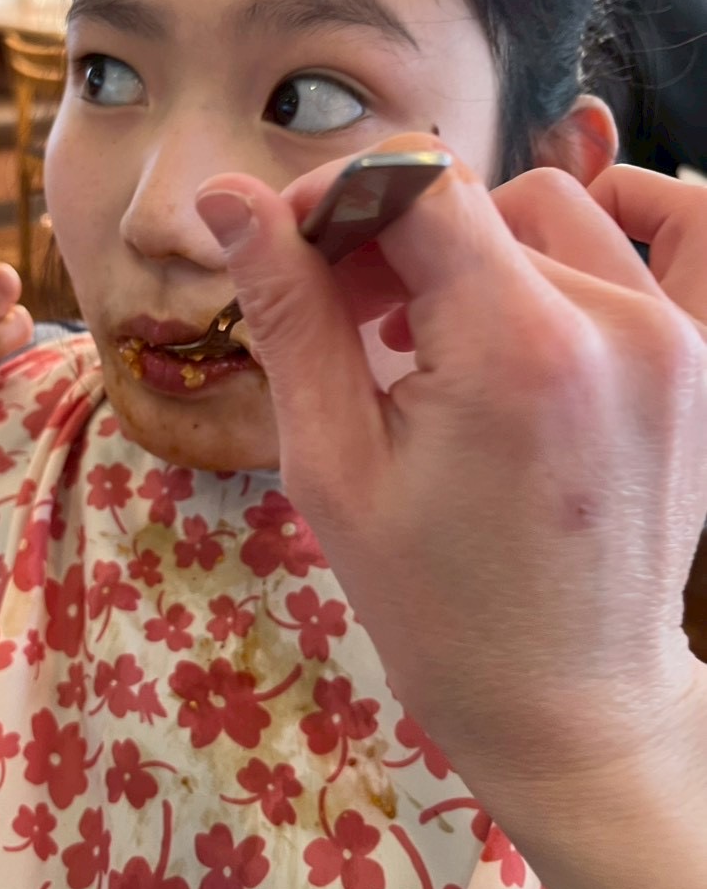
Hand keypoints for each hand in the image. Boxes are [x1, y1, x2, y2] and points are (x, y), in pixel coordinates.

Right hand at [196, 140, 706, 789]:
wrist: (570, 703)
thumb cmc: (435, 605)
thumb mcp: (334, 464)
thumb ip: (290, 313)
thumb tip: (228, 200)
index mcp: (519, 347)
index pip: (419, 185)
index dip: (338, 197)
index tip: (295, 254)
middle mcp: (618, 321)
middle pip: (481, 201)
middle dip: (396, 236)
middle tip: (350, 321)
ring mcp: (675, 339)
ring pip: (552, 218)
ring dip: (472, 253)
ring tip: (425, 339)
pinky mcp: (698, 361)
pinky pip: (629, 255)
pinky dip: (556, 266)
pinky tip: (508, 331)